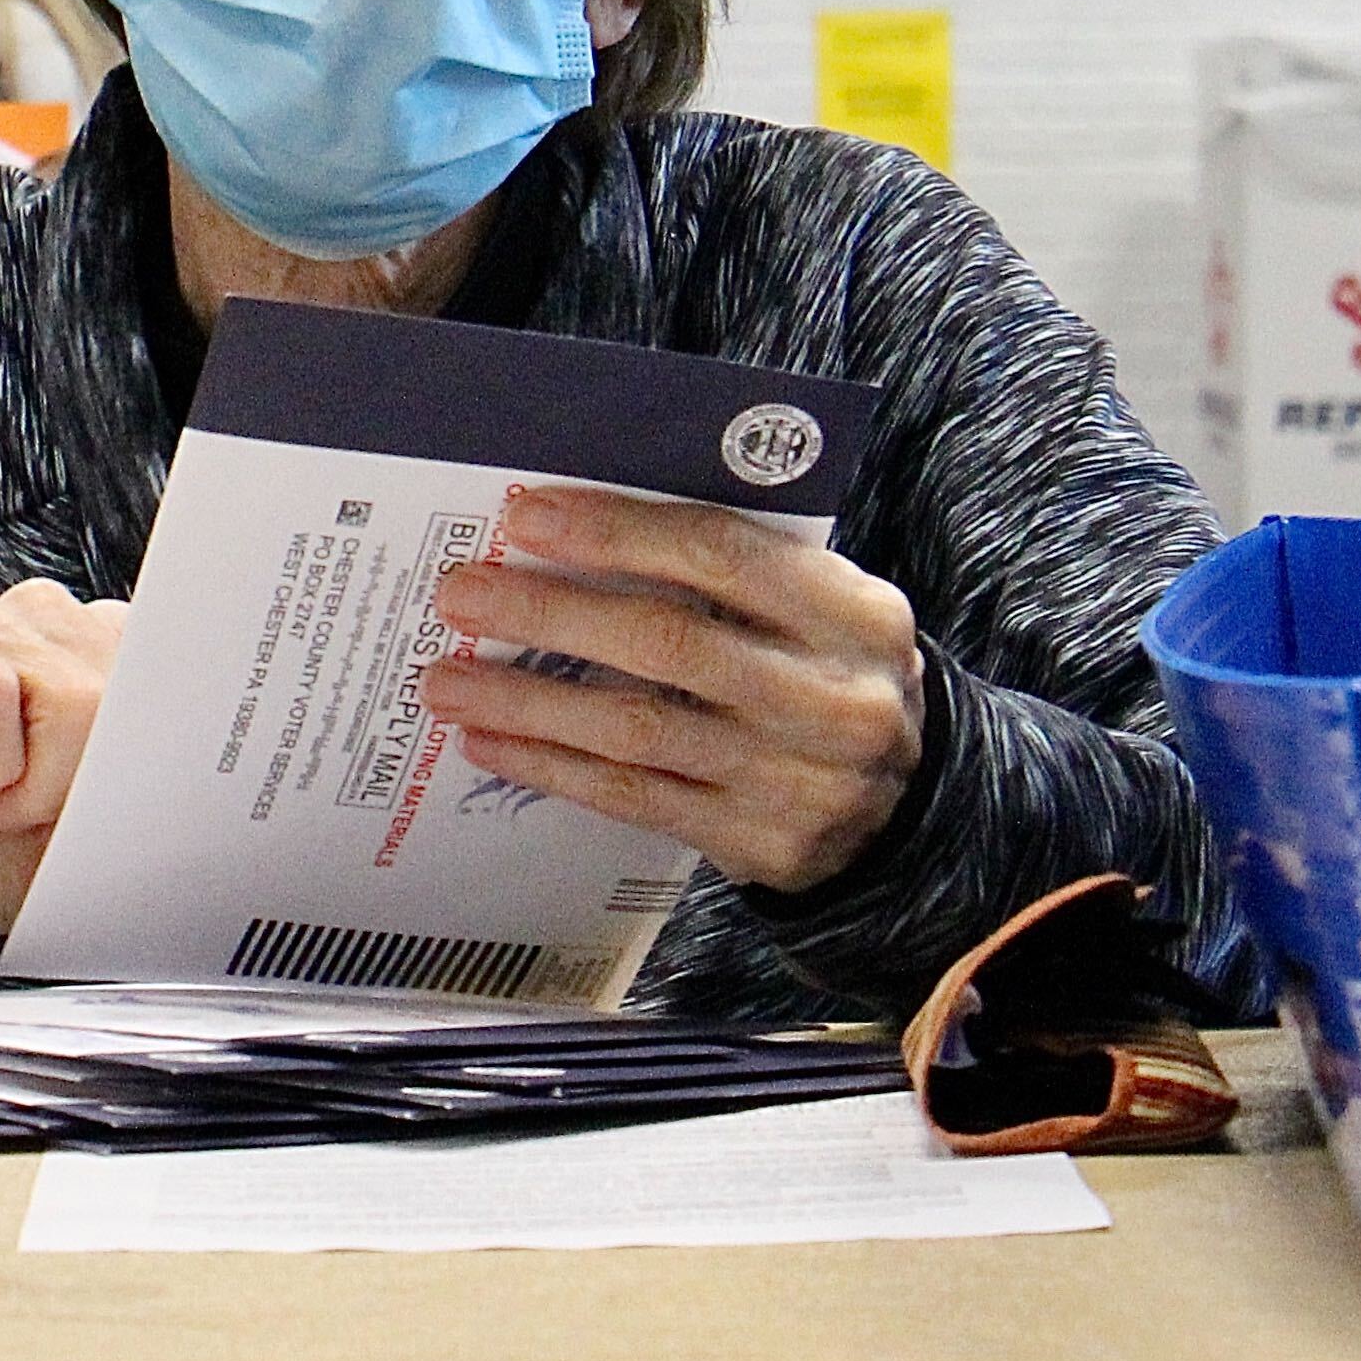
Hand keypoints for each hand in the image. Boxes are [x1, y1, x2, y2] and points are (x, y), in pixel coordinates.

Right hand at [0, 581, 133, 932]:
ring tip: (5, 798)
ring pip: (70, 691)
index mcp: (94, 641)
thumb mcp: (104, 813)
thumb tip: (208, 750)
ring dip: (43, 777)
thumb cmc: (9, 849)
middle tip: (44, 811)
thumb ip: (153, 764)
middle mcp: (36, 617)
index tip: (148, 791)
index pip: (168, 651)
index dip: (163, 731)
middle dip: (93, 775)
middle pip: (124, 684)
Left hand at [419, 483, 922, 894]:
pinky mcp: (758, 844)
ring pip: (638, 729)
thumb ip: (738, 570)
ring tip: (446, 678)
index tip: (528, 517)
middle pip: (668, 641)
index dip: (619, 532)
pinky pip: (634, 798)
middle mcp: (831, 697)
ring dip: (528, 699)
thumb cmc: (832, 675)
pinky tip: (490, 741)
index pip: (723, 553)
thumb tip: (579, 529)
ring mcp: (796, 780)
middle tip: (462, 593)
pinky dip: (552, 765)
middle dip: (551, 612)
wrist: (914, 809)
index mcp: (854, 613)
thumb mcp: (826, 609)